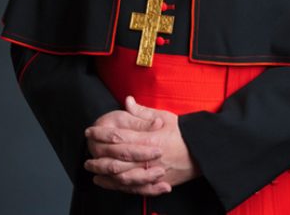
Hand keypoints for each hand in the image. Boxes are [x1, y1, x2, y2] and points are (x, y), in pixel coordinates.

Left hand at [84, 96, 199, 194]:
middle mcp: (147, 158)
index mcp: (148, 139)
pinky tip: (105, 182)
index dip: (100, 134)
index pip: (117, 137)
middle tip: (87, 155)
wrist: (201, 150)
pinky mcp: (154, 183)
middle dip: (97, 157)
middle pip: (114, 160)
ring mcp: (150, 172)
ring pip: (119, 176)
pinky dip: (115, 186)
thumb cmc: (183, 133)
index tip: (90, 131)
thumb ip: (143, 112)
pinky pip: (130, 188)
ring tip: (93, 169)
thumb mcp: (165, 117)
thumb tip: (128, 101)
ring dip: (103, 173)